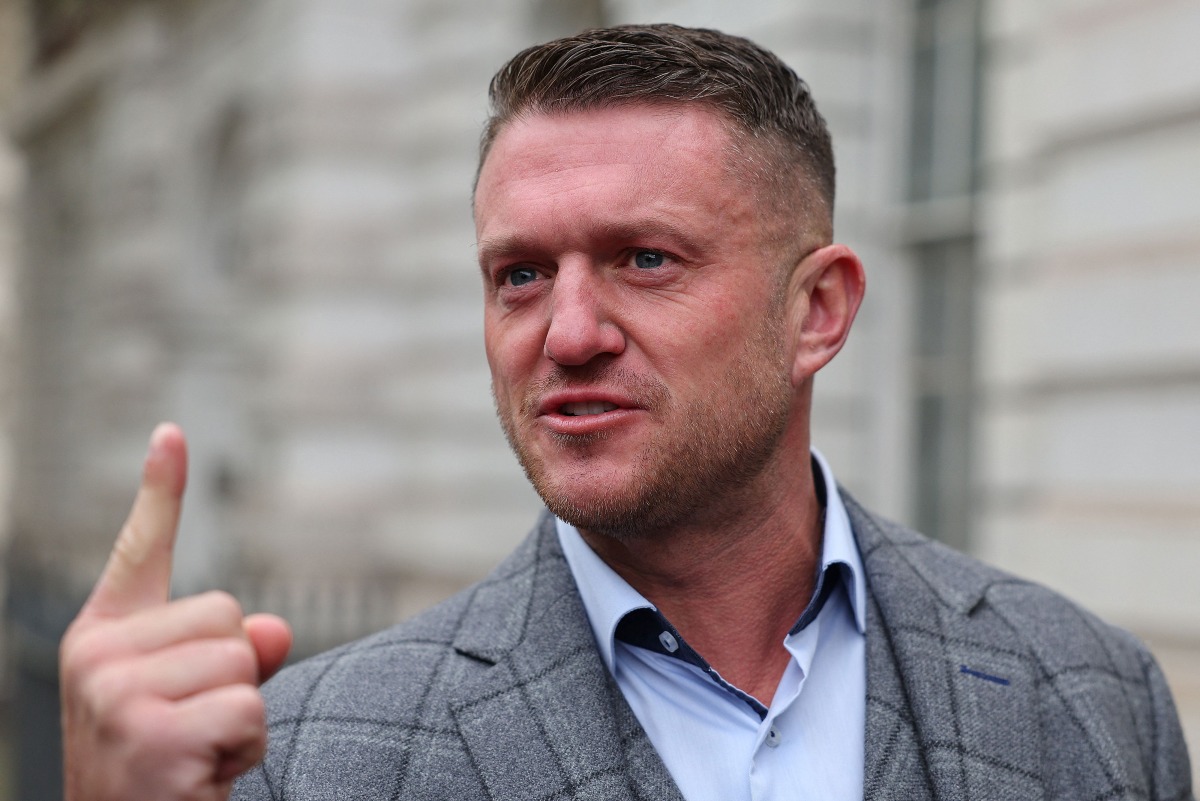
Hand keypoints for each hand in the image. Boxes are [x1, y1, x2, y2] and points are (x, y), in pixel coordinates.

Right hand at [60, 423, 292, 800]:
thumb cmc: (162, 773)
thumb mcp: (194, 703)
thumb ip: (233, 655)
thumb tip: (275, 630)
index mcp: (103, 638)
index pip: (141, 550)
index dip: (161, 490)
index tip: (172, 433)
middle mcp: (95, 658)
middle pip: (229, 615)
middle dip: (234, 676)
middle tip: (194, 730)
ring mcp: (115, 696)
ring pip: (243, 661)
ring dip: (240, 717)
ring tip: (197, 757)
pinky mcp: (148, 737)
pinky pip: (248, 711)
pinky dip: (244, 750)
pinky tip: (202, 779)